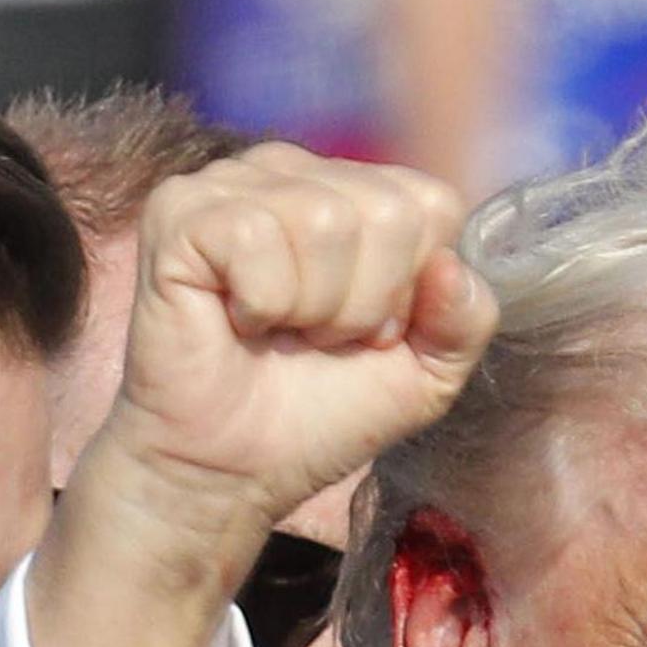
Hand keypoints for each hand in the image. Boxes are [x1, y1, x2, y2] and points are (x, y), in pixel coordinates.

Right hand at [85, 144, 492, 553]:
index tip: (367, 333)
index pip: (431, 203)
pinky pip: (256, 236)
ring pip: (325, 220)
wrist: (228, 473)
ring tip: (279, 331)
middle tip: (316, 338)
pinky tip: (237, 320)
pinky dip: (261, 302)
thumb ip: (466, 321)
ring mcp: (232, 184)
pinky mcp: (180, 213)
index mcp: (352, 191)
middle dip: (365, 302)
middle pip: (387, 212)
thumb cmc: (315, 415)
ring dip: (313, 306)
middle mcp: (292, 172)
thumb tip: (450, 267)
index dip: (411, 288)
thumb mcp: (424, 375)